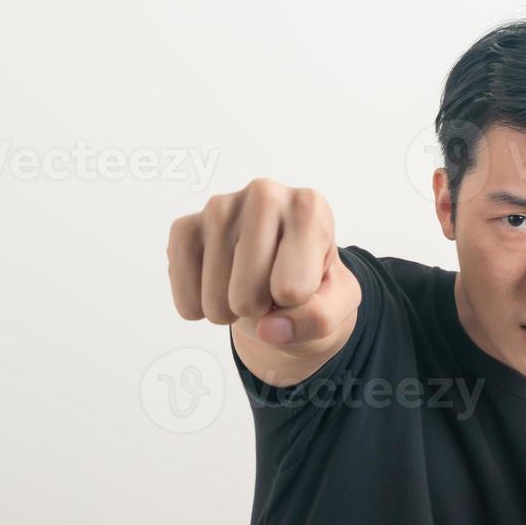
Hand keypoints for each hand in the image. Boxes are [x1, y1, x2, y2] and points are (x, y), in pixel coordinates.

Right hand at [166, 178, 357, 349]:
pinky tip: (219, 286)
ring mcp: (220, 207)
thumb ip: (320, 318)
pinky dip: (200, 307)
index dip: (296, 306)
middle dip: (261, 310)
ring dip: (231, 312)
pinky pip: (186, 293)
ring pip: (216, 301)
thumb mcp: (339, 303)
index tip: (303, 283)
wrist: (280, 275)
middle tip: (271, 290)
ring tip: (248, 285)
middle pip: (248, 297)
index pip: (292, 290)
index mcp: (310, 208)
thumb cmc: (312, 280)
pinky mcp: (185, 226)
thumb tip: (269, 329)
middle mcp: (264, 195)